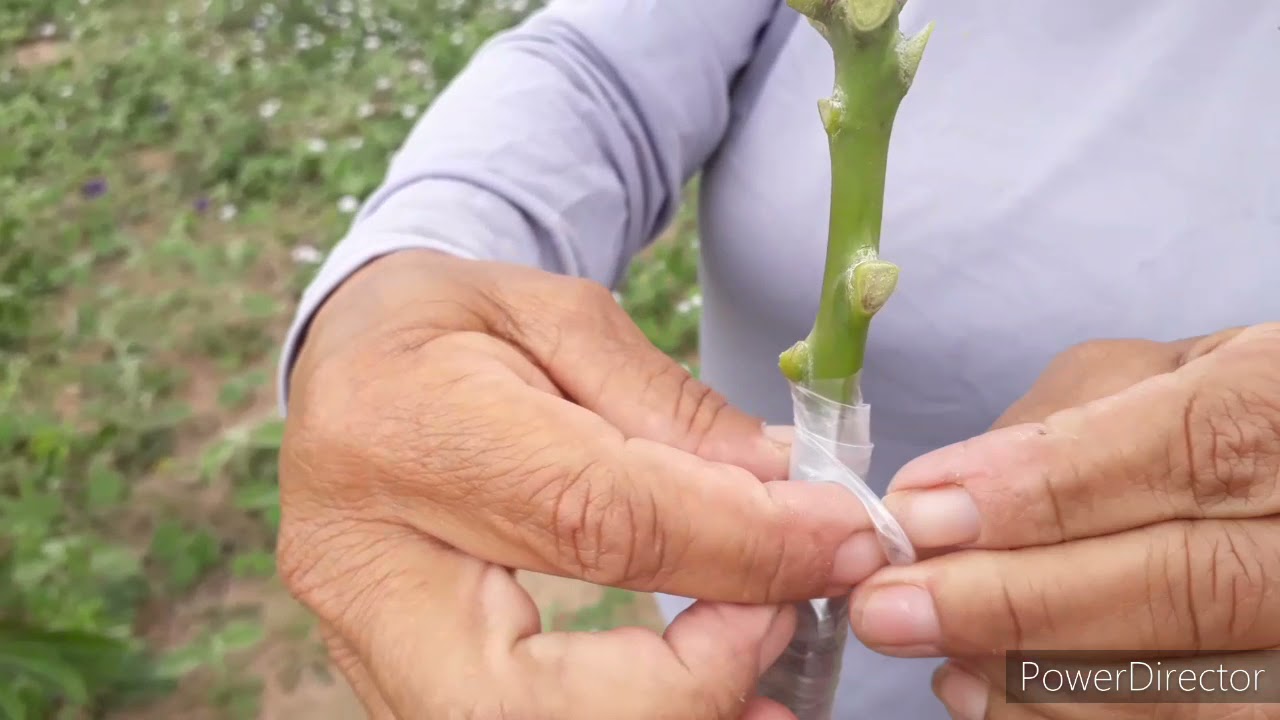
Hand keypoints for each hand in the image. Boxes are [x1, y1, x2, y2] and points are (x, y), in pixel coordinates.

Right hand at [278, 250, 883, 719]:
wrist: (347, 360)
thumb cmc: (452, 325)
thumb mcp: (563, 320)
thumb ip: (675, 414)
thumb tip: (796, 499)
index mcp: (402, 427)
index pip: (591, 520)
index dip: (736, 547)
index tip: (842, 539)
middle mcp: (359, 558)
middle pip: (520, 698)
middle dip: (685, 688)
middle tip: (784, 624)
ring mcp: (361, 638)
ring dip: (666, 719)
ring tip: (764, 676)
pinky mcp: (384, 677)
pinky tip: (704, 694)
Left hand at [847, 325, 1277, 718]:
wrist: (1277, 499)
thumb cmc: (1206, 419)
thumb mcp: (1150, 376)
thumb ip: (1051, 425)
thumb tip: (934, 506)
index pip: (1192, 449)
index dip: (1051, 489)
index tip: (922, 516)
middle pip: (1192, 586)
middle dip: (1017, 603)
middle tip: (888, 608)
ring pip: (1191, 687)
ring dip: (1031, 678)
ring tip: (929, 652)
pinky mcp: (1277, 701)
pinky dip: (1061, 719)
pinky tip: (983, 691)